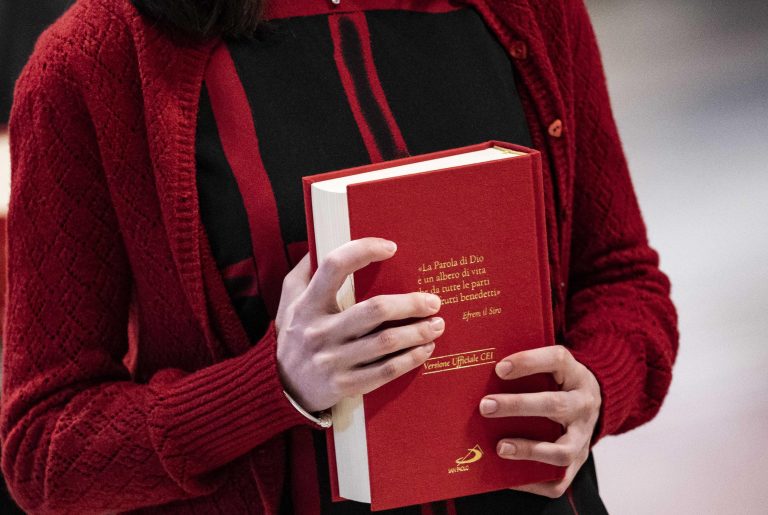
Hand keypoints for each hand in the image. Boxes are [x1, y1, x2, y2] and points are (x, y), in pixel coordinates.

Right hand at [276, 237, 443, 412]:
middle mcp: (318, 331)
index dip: (363, 251)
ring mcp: (332, 360)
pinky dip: (410, 359)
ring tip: (436, 324)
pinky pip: (385, 371)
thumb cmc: (292, 336)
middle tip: (433, 301)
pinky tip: (425, 349)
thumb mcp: (288, 301)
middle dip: (410, 304)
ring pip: (386, 342)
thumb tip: (323, 238)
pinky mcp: (343, 385)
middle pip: (374, 310)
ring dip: (417, 332)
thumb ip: (304, 271)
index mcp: (307, 304)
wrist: (278, 389)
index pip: (334, 266)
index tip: (391, 247)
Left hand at [478, 346, 600, 497]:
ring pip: (562, 449)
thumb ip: (525, 367)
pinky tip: (509, 477)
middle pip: (554, 405)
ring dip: (528, 449)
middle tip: (485, 406)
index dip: (529, 362)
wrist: (592, 403)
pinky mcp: (578, 462)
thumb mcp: (551, 367)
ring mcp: (583, 436)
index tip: (499, 368)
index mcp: (575, 374)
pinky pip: (558, 480)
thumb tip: (478, 370)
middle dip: (517, 406)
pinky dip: (533, 482)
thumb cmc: (556, 383)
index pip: (557, 360)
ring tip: (500, 447)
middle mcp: (584, 405)